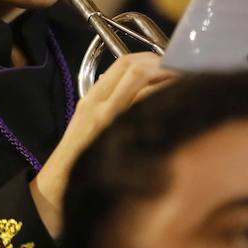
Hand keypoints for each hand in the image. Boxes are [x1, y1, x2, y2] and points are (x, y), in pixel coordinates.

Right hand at [32, 52, 176, 234]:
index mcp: (91, 99)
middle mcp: (100, 104)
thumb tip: (139, 90)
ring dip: (170, 81)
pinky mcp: (121, 135)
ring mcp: (111, 119)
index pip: (122, 63)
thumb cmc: (78, 160)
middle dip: (164, 65)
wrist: (60, 190)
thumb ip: (109, 104)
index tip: (168, 62)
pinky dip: (166, 101)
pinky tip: (180, 108)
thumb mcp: (88, 125)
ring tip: (186, 87)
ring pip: (143, 83)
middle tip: (183, 74)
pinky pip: (147, 108)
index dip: (150, 57)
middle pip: (135, 67)